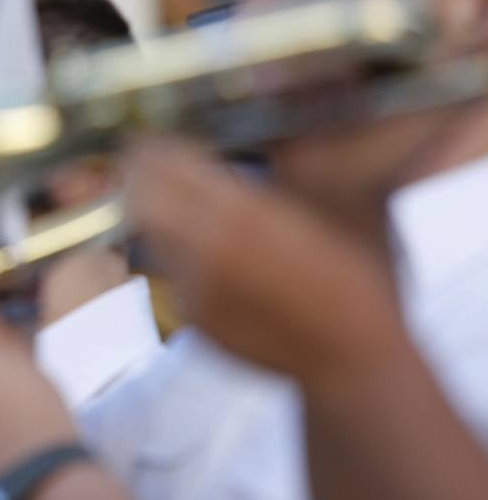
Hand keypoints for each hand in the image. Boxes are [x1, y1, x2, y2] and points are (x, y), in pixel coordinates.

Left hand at [124, 136, 404, 387]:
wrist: (354, 360)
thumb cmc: (358, 278)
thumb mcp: (332, 207)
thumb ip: (288, 171)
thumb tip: (262, 140)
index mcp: (244, 215)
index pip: (169, 166)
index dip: (158, 148)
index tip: (160, 139)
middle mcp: (208, 249)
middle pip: (142, 197)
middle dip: (142, 175)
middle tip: (151, 164)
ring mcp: (195, 287)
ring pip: (149, 233)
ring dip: (154, 210)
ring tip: (172, 198)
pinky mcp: (193, 316)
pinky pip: (170, 269)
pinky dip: (176, 249)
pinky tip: (201, 245)